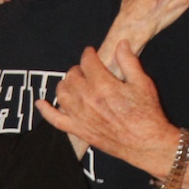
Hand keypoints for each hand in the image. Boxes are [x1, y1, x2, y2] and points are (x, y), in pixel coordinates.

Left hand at [37, 43, 177, 175]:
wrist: (145, 144)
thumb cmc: (147, 114)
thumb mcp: (143, 83)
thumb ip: (129, 62)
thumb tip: (121, 44)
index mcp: (102, 85)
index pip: (87, 61)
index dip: (89, 54)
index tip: (91, 53)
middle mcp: (87, 99)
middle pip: (72, 75)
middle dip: (78, 69)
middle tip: (87, 71)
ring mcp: (80, 116)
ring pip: (61, 93)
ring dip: (65, 84)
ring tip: (74, 84)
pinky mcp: (78, 130)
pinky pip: (54, 119)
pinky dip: (46, 110)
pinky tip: (41, 103)